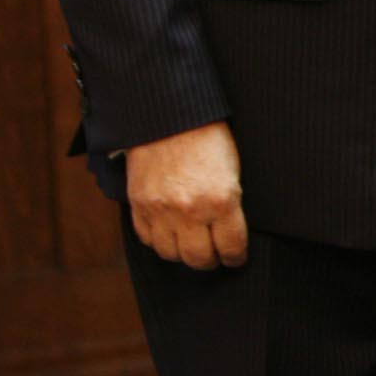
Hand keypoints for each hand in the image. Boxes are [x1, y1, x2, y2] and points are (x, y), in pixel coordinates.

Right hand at [125, 121, 248, 269]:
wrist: (169, 114)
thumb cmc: (208, 137)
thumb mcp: (232, 169)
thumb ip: (230, 203)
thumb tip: (230, 231)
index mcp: (221, 200)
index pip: (231, 247)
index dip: (236, 257)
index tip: (236, 257)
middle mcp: (190, 210)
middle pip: (199, 258)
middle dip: (210, 260)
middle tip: (214, 255)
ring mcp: (161, 209)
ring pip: (170, 254)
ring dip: (182, 253)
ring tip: (190, 245)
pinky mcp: (139, 204)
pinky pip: (147, 238)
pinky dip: (158, 240)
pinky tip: (168, 232)